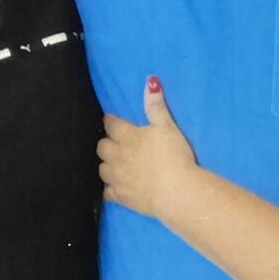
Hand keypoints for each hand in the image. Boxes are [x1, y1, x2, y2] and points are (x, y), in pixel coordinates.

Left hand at [97, 75, 197, 219]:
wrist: (177, 191)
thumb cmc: (174, 155)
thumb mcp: (167, 127)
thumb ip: (156, 106)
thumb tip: (150, 82)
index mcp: (127, 136)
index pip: (111, 124)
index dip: (111, 122)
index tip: (113, 121)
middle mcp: (117, 156)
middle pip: (102, 147)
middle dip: (107, 143)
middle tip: (117, 143)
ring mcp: (117, 178)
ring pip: (102, 169)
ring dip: (107, 164)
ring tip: (117, 163)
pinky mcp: (121, 197)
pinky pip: (107, 192)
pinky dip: (110, 188)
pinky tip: (117, 186)